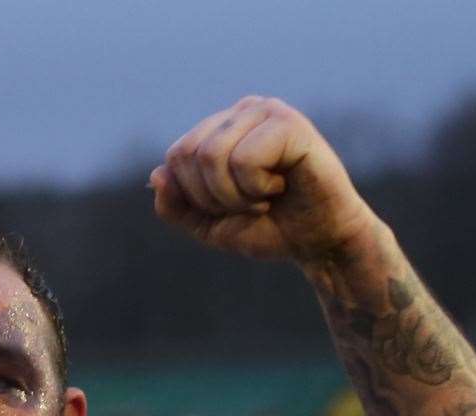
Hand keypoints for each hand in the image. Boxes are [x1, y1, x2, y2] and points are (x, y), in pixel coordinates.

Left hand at [150, 97, 377, 264]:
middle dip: (213, 197)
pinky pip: (244, 159)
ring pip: (212, 156)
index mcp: (220, 129)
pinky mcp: (289, 123)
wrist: (319, 242)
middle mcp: (241, 112)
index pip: (176, 156)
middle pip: (188, 154)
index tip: (231, 207)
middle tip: (249, 204)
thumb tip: (156, 175)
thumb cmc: (270, 228)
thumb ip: (177, 207)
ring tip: (265, 196)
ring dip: (235, 195)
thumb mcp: (210, 226)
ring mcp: (265, 112)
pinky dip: (257, 187)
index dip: (195, 197)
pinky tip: (282, 185)